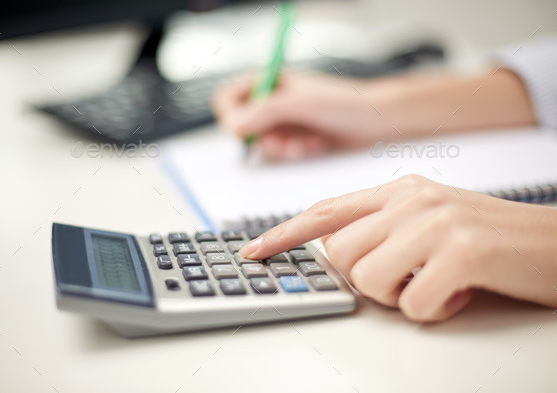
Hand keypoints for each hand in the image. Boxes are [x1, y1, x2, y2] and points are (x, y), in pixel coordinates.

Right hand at [212, 72, 389, 159]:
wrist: (376, 121)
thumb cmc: (344, 101)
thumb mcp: (300, 103)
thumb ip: (264, 112)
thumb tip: (233, 127)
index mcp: (269, 82)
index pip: (228, 98)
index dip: (230, 116)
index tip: (243, 131)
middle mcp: (273, 102)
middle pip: (244, 127)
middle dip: (265, 139)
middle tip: (284, 142)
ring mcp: (284, 122)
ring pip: (264, 144)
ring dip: (284, 148)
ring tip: (306, 143)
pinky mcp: (296, 139)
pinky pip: (282, 154)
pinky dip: (297, 153)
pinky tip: (315, 145)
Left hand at [239, 175, 556, 320]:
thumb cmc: (489, 238)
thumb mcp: (429, 218)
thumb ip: (381, 226)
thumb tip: (336, 249)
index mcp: (400, 190)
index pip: (326, 210)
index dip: (284, 233)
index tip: (254, 251)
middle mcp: (413, 199)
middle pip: (342, 254)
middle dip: (368, 278)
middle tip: (410, 275)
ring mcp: (436, 223)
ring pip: (369, 279)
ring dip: (400, 295)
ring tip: (436, 281)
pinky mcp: (460, 253)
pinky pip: (412, 303)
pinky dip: (434, 309)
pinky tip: (460, 291)